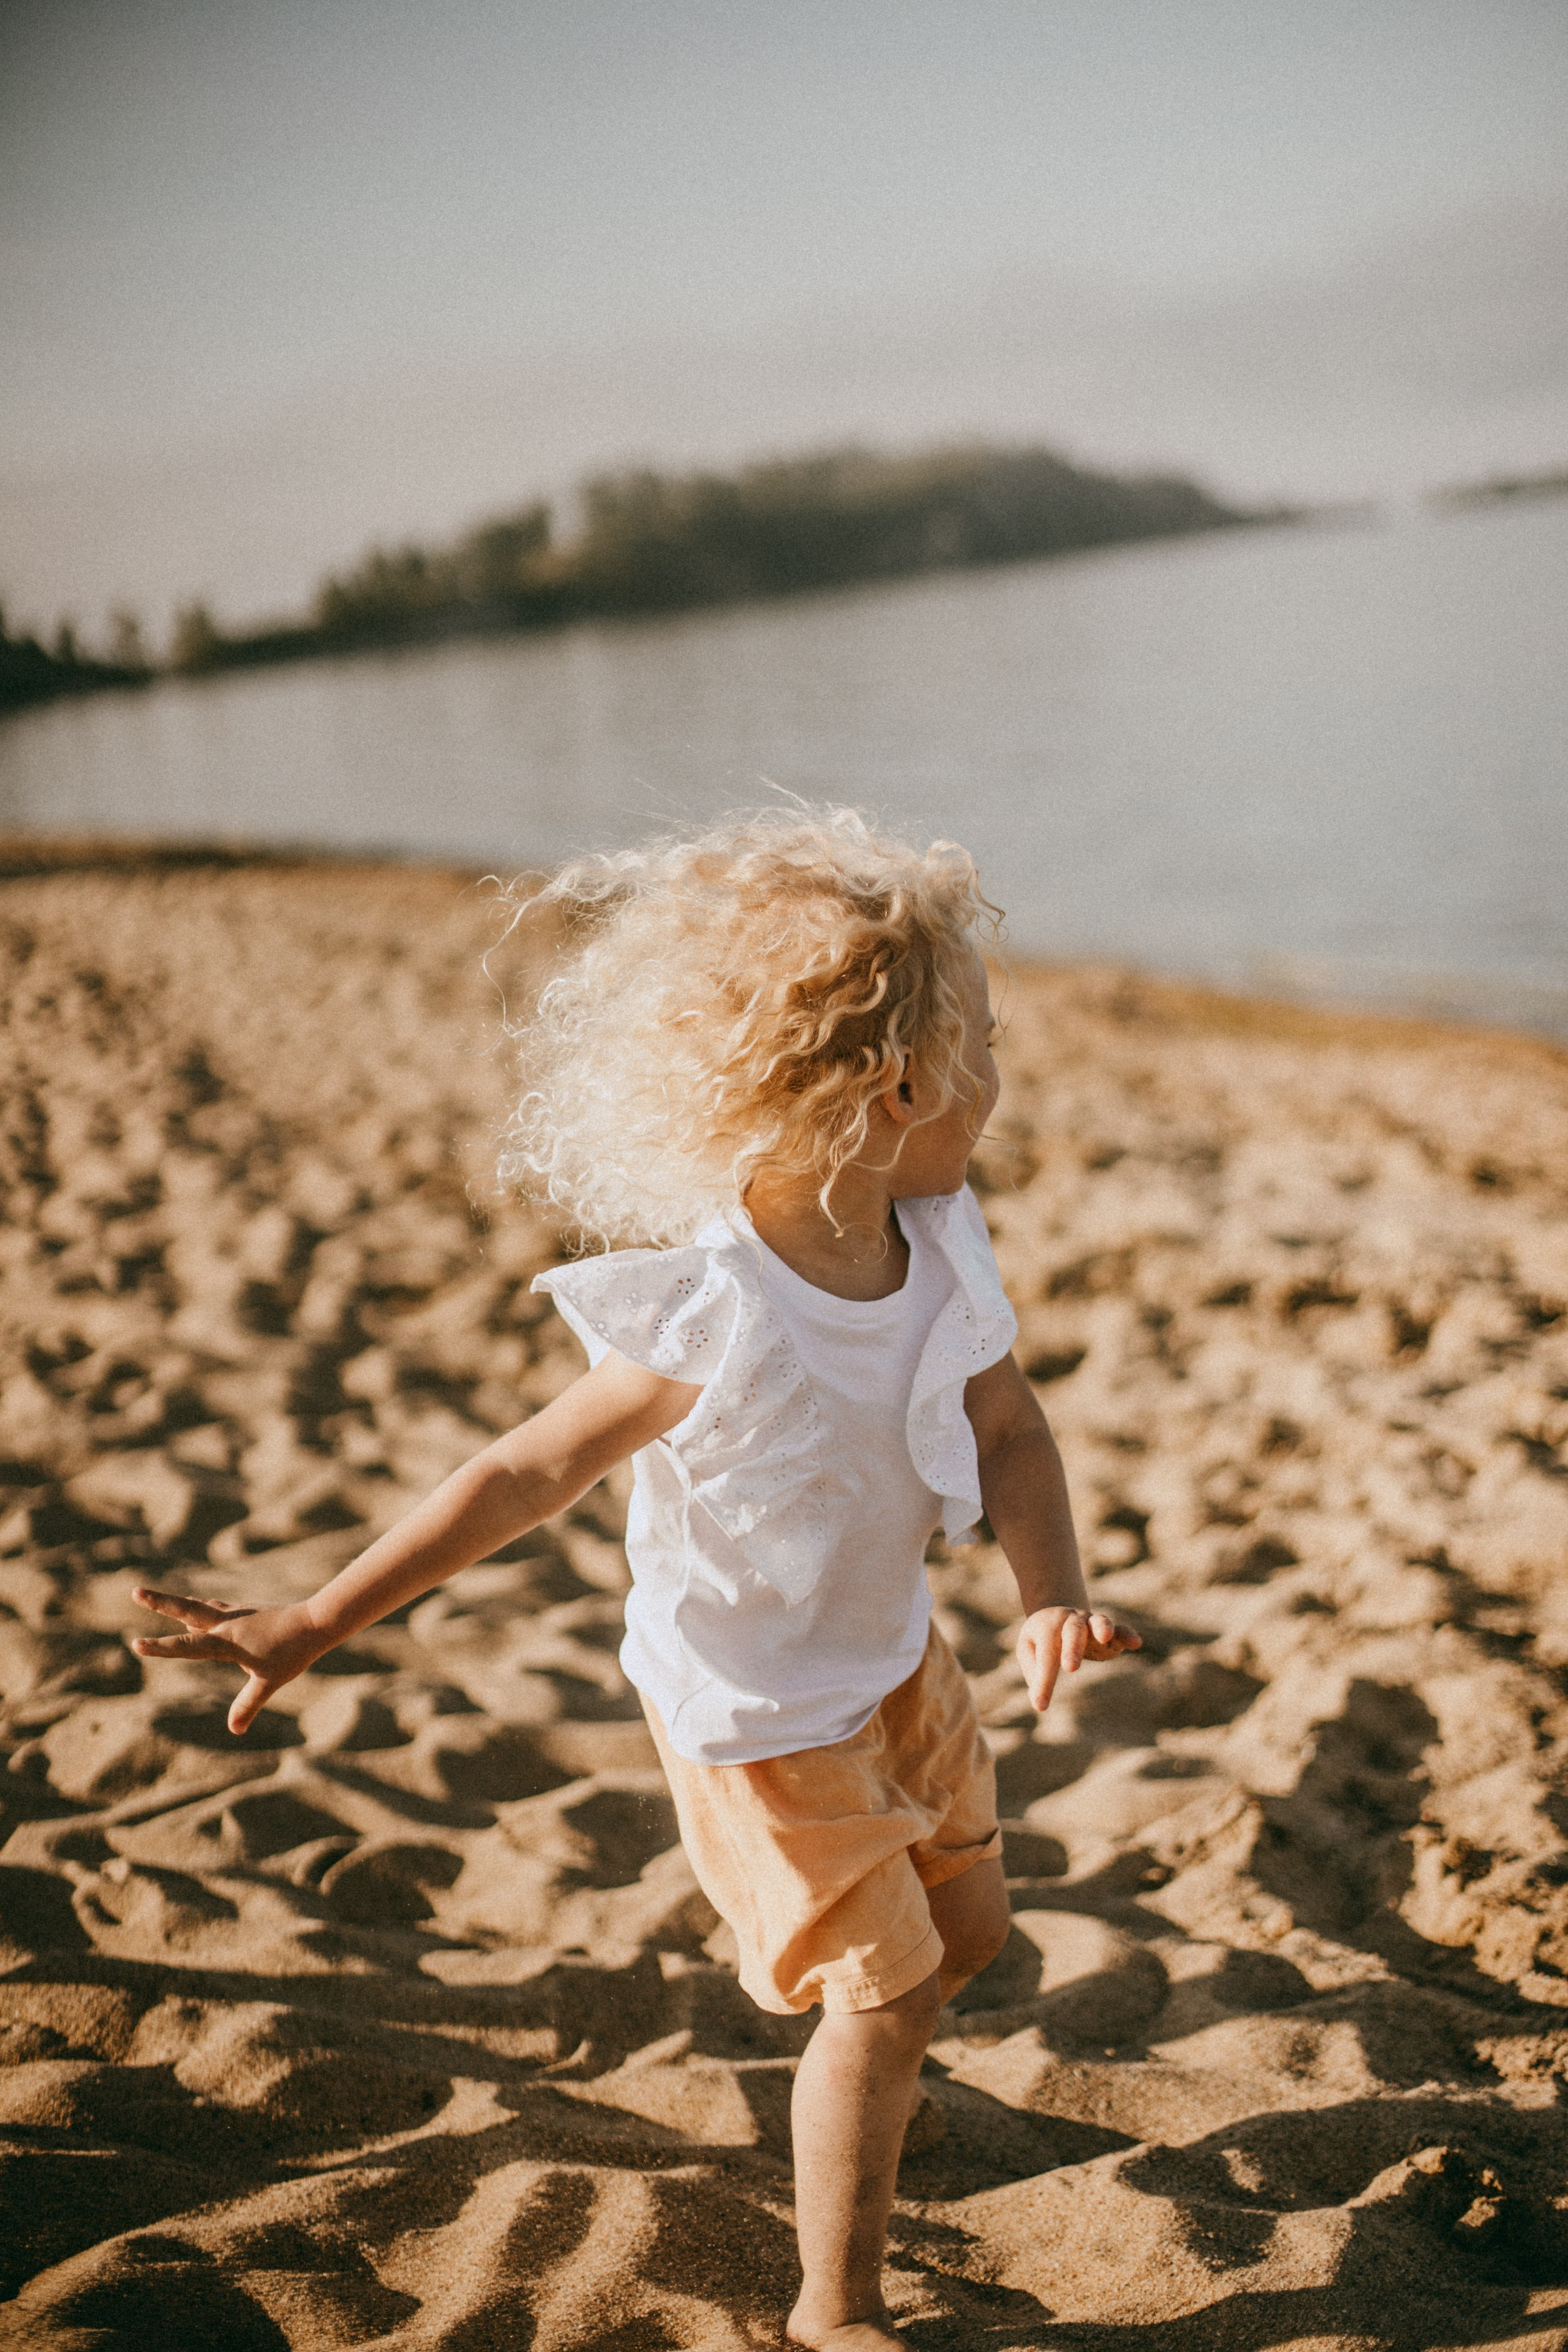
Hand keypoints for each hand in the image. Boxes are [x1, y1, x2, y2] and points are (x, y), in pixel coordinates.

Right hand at [129, 1587, 328, 1734]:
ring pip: (200, 1606)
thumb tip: (235, 1730)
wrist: (316, 1621)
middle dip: (159, 1602)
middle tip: (135, 1591)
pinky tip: (202, 1608)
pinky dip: (202, 1606)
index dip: (161, 1647)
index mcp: (228, 1641)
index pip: (188, 1645)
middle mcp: (227, 1623)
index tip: (136, 1644)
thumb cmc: (293, 1652)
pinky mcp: (246, 1610)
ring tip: (157, 1598)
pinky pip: (216, 1607)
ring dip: (178, 1603)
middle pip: (187, 1609)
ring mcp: (236, 1613)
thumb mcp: (270, 1681)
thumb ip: (249, 1704)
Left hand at [1016, 1605, 1141, 1713]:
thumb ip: (1033, 1670)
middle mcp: (1070, 1621)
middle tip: (1070, 1668)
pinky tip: (1136, 1643)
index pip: (1046, 1657)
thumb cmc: (1041, 1637)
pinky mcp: (1110, 1634)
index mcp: (1047, 1628)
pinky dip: (1127, 1634)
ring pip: (1098, 1621)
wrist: (1058, 1611)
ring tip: (1106, 1637)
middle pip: (1073, 1631)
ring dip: (1102, 1628)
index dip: (1044, 1682)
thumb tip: (1038, 1698)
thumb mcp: (1028, 1648)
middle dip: (1072, 1648)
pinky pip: (1120, 1630)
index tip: (1040, 1705)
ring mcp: (1091, 1624)